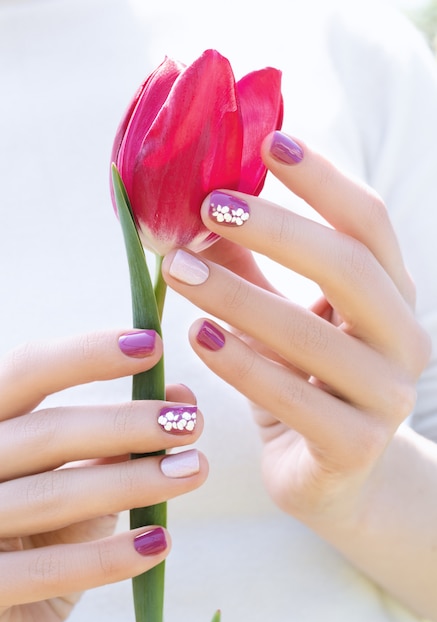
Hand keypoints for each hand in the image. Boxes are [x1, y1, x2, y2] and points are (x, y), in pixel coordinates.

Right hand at [0, 329, 206, 621]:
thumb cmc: (37, 528)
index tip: (154, 344)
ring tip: (194, 469)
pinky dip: (109, 555)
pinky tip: (159, 541)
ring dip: (134, 481)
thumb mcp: (69, 476)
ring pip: (55, 495)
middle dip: (127, 424)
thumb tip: (182, 398)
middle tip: (192, 422)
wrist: (0, 605)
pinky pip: (49, 569)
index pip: (28, 371)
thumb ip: (114, 441)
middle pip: (48, 432)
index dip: (88, 354)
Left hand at [162, 131, 435, 617]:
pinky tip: (199, 336)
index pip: (370, 224)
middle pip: (349, 267)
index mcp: (391, 298)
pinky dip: (243, 363)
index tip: (270, 141)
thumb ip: (251, 270)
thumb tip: (197, 215)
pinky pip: (294, 399)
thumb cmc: (305, 388)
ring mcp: (385, 397)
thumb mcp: (281, 322)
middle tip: (210, 205)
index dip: (323, 180)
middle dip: (278, 230)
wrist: (336, 480)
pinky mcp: (354, 447)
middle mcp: (402, 340)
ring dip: (239, 295)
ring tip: (178, 269)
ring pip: (314, 335)